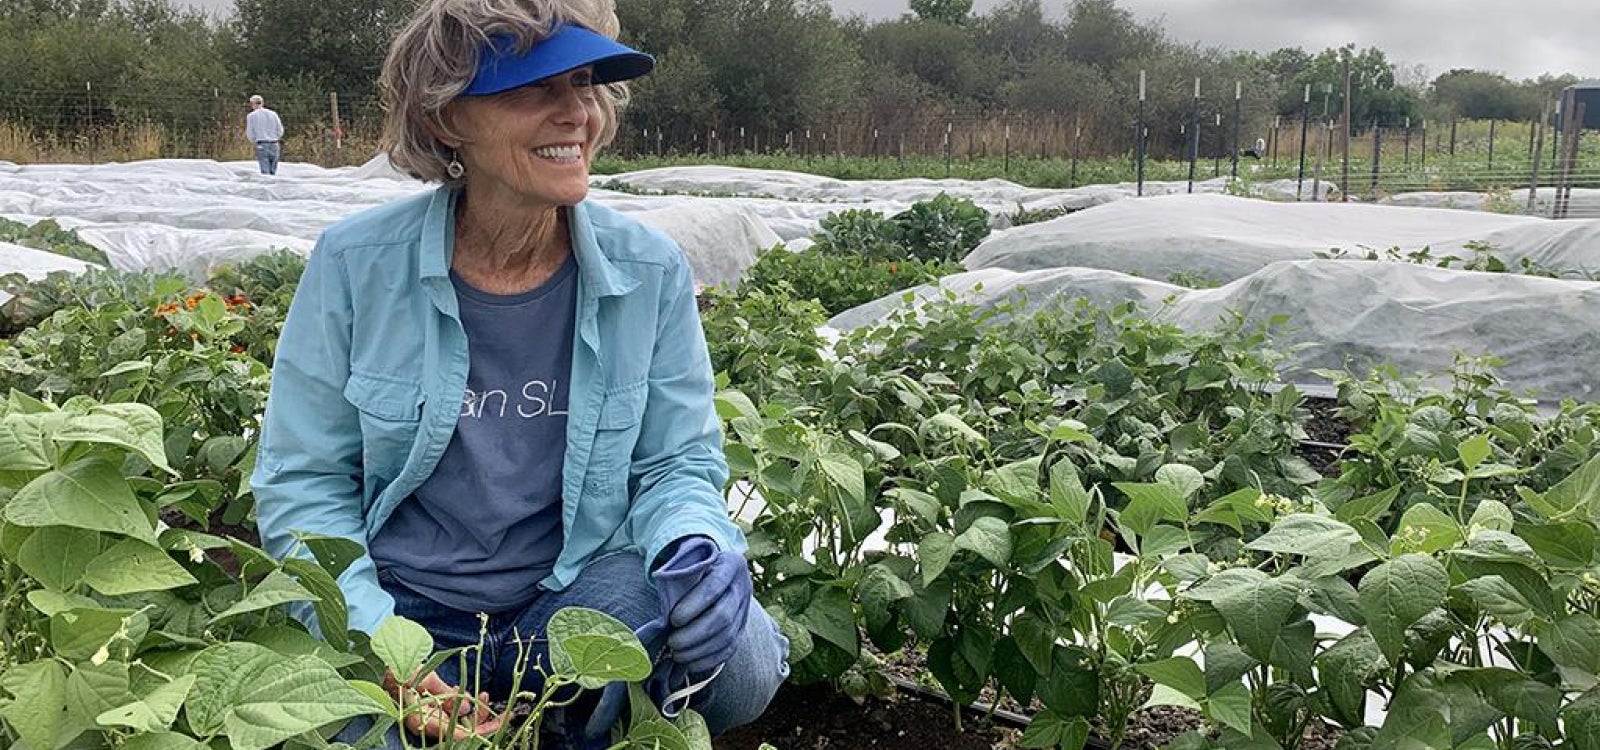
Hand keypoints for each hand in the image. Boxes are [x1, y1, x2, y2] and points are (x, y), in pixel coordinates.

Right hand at [383, 669, 501, 740]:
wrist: (385, 664)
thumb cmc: (398, 670)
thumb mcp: (421, 677)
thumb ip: (443, 692)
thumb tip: (467, 706)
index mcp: (422, 720)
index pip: (456, 735)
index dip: (480, 731)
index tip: (498, 723)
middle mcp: (428, 723)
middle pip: (462, 730)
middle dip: (483, 721)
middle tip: (503, 712)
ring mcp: (431, 717)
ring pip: (460, 721)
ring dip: (475, 710)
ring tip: (482, 694)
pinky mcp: (433, 709)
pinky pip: (453, 712)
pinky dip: (464, 704)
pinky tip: (468, 693)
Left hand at [658, 541, 752, 674]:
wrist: (716, 572)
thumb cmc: (695, 568)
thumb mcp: (692, 564)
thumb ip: (682, 580)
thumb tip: (665, 609)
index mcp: (731, 564)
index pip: (715, 586)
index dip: (694, 604)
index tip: (673, 619)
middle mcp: (743, 586)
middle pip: (723, 616)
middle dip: (695, 633)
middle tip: (672, 642)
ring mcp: (745, 609)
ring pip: (727, 636)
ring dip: (700, 649)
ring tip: (677, 655)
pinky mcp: (742, 628)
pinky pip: (730, 648)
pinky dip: (710, 659)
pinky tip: (691, 664)